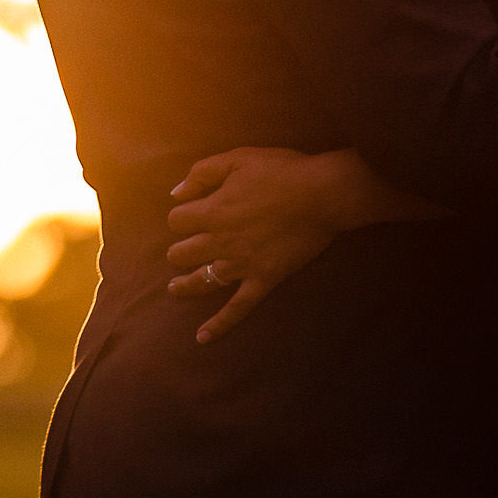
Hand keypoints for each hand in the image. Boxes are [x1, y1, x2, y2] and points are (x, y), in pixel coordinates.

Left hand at [164, 148, 351, 342]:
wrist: (323, 193)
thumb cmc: (282, 171)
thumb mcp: (237, 158)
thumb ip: (202, 173)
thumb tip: (176, 192)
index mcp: (212, 211)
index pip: (176, 220)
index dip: (181, 216)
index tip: (192, 212)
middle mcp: (220, 241)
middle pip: (181, 253)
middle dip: (179, 250)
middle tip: (186, 248)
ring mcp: (241, 264)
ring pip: (201, 281)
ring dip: (184, 285)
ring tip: (175, 288)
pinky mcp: (263, 280)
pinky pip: (237, 309)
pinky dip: (219, 325)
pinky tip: (202, 338)